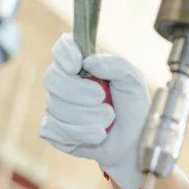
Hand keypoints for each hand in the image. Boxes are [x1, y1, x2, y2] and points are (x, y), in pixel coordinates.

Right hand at [39, 33, 150, 188]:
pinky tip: (98, 135)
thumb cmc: (134, 107)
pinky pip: (54, 129)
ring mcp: (58, 107)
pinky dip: (81, 134)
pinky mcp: (56, 131)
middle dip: (80, 92)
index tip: (78, 65)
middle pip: (52, 79)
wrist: (135, 140)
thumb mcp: (134, 81)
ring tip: (108, 120)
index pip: (63, 48)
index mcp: (85, 65)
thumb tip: (88, 62)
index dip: (65, 54)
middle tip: (103, 99)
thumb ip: (116, 65)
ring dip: (89, 117)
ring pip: (56, 107)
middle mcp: (67, 84)